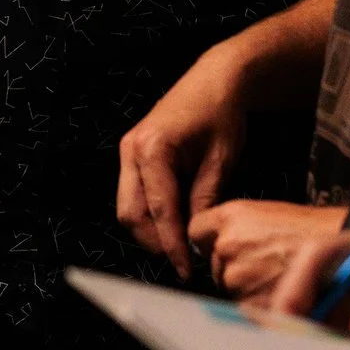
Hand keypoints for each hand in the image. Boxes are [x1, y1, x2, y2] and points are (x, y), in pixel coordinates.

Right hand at [117, 42, 259, 274]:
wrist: (216, 79)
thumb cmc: (222, 113)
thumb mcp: (221, 160)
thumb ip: (205, 200)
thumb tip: (196, 239)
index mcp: (153, 148)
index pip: (159, 210)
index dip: (173, 245)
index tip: (187, 270)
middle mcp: (132, 149)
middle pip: (130, 213)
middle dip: (154, 242)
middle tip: (184, 262)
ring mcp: (128, 151)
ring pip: (128, 206)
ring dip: (150, 230)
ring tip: (181, 246)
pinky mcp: (133, 154)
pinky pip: (134, 193)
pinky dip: (150, 214)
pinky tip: (175, 223)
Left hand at [188, 199, 349, 297]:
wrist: (347, 250)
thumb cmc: (316, 231)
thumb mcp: (270, 215)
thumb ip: (240, 230)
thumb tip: (223, 247)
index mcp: (232, 217)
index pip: (197, 232)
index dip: (210, 242)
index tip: (220, 247)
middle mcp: (228, 245)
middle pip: (215, 265)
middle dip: (235, 269)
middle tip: (267, 266)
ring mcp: (238, 277)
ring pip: (230, 289)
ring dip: (249, 289)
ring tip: (281, 279)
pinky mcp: (252, 304)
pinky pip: (247, 309)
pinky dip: (262, 306)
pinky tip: (284, 293)